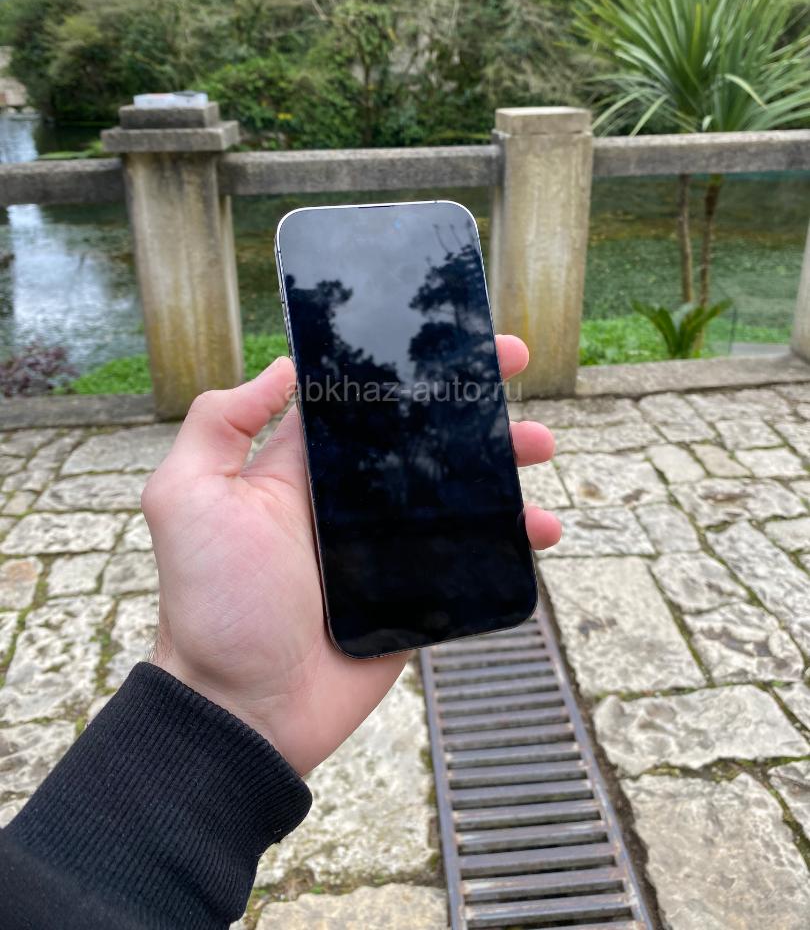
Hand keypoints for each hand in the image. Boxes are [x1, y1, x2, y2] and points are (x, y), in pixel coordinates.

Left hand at [143, 335, 560, 774]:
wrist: (244, 708)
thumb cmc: (212, 603)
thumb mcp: (186, 497)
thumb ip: (218, 424)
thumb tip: (282, 367)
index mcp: (304, 467)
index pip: (363, 399)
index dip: (404, 363)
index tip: (449, 335)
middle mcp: (350, 497)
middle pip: (423, 434)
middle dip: (471, 401)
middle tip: (515, 370)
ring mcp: (387, 546)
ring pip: (459, 489)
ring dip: (503, 462)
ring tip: (540, 447)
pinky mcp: (416, 592)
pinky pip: (472, 556)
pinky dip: (512, 541)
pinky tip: (542, 528)